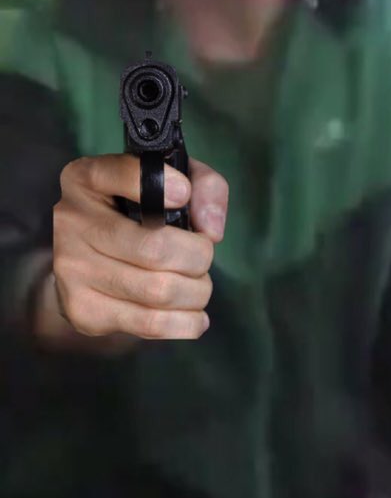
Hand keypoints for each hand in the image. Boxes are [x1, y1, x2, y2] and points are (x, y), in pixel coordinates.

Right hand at [50, 155, 227, 342]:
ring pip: (159, 290)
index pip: (121, 173)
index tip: (183, 194)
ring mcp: (73, 268)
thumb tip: (211, 228)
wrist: (89, 264)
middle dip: (198, 257)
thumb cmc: (138, 216)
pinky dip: (186, 322)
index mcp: (87, 179)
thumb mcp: (169, 182)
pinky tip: (193, 314)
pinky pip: (150, 323)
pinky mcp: (83, 310)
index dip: (163, 185)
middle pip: (156, 248)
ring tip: (197, 285)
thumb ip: (204, 186)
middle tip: (202, 256)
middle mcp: (72, 220)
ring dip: (196, 292)